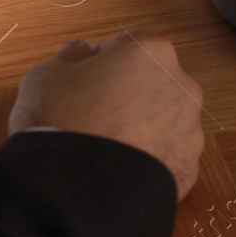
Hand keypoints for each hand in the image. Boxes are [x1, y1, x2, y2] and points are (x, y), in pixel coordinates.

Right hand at [9, 29, 205, 199]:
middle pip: (150, 81)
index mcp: (152, 52)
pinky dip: (146, 159)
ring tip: (102, 144)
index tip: (83, 75)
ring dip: (138, 126)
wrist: (76, 193)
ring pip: (161, 119)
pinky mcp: (187, 169)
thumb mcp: (47, 74)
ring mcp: (188, 130)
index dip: (101, 58)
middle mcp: (180, 86)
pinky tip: (116, 167)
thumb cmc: (64, 125)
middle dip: (125, 92)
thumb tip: (78, 52)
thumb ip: (69, 55)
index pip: (128, 43)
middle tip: (90, 111)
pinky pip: (165, 155)